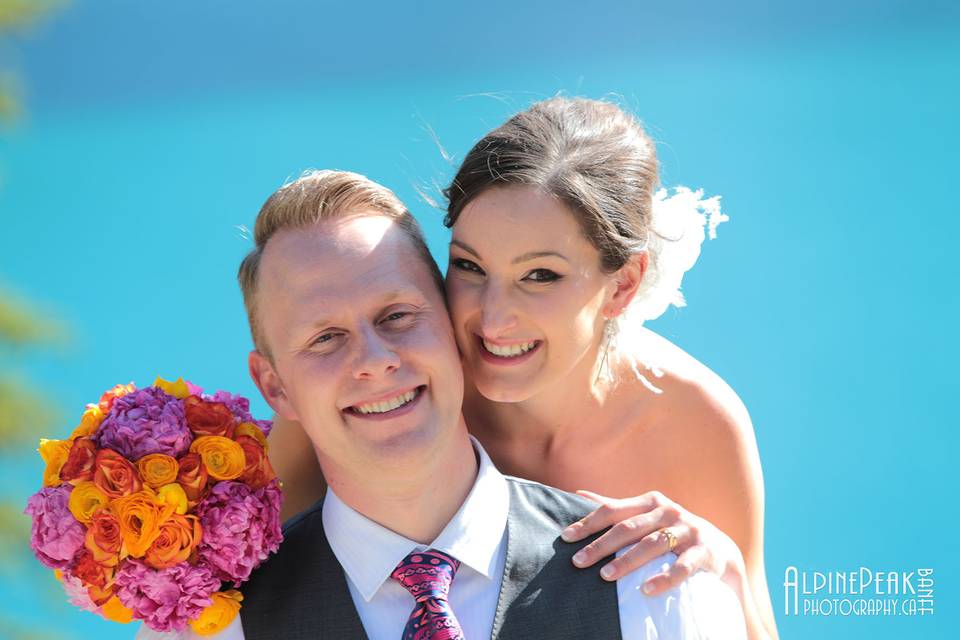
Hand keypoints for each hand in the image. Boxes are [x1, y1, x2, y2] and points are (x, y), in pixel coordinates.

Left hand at [562, 489, 745, 595]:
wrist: (718, 548)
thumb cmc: (671, 530)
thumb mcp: (646, 515)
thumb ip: (615, 507)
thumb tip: (577, 494)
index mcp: (650, 502)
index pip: (613, 510)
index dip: (589, 523)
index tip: (566, 537)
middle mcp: (669, 512)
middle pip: (629, 528)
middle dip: (601, 545)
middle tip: (578, 561)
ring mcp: (688, 530)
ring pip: (653, 545)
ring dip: (628, 561)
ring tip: (606, 576)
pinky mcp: (704, 552)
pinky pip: (682, 566)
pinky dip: (664, 578)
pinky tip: (646, 590)